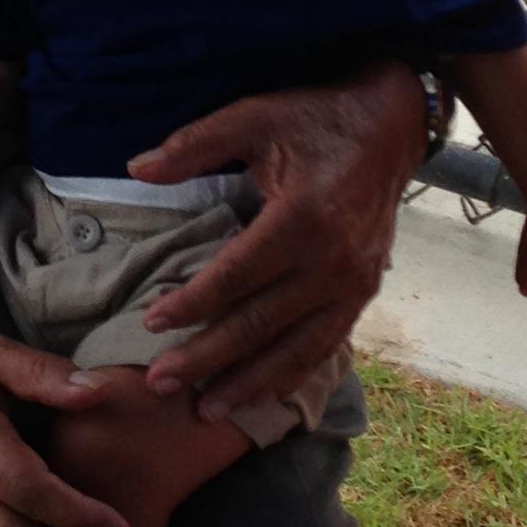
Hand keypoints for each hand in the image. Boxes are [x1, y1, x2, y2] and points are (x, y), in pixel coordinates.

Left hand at [125, 61, 424, 422]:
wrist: (390, 124)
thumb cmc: (315, 120)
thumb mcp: (253, 117)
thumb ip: (195, 145)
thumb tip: (135, 169)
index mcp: (302, 218)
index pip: (235, 277)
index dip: (191, 304)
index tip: (151, 323)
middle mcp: (332, 261)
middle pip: (259, 324)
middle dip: (206, 358)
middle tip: (158, 383)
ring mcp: (353, 283)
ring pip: (294, 349)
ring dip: (247, 383)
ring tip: (204, 410)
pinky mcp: (364, 292)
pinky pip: (325, 345)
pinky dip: (291, 374)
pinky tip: (260, 395)